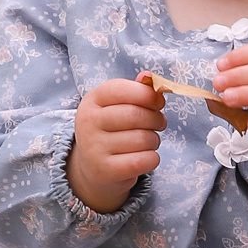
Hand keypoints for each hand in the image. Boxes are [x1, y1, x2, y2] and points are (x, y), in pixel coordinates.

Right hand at [67, 79, 166, 212]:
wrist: (94, 168)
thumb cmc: (113, 130)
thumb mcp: (117, 105)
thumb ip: (136, 90)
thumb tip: (149, 76)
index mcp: (92, 101)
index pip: (122, 89)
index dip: (147, 95)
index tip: (158, 102)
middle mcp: (88, 123)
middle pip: (136, 115)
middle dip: (156, 119)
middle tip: (159, 123)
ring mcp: (94, 148)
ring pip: (143, 139)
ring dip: (155, 140)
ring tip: (148, 141)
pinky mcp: (106, 171)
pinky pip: (144, 160)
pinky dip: (153, 158)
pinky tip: (146, 157)